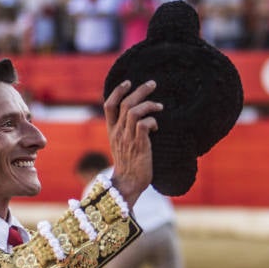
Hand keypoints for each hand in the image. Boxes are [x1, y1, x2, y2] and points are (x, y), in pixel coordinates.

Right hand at [105, 79, 161, 205]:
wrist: (127, 184)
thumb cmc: (129, 166)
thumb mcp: (123, 146)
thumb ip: (127, 132)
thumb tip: (141, 119)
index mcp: (112, 131)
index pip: (108, 105)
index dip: (118, 91)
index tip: (128, 82)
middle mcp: (118, 132)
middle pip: (125, 103)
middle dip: (140, 90)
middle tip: (152, 84)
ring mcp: (128, 138)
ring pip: (133, 111)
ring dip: (149, 104)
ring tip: (160, 106)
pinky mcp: (139, 145)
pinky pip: (143, 124)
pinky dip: (152, 121)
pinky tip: (156, 127)